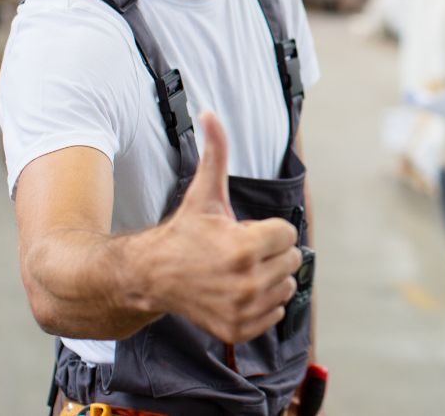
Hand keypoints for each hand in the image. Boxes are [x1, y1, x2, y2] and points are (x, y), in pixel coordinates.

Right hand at [146, 112, 301, 343]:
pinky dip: (261, 305)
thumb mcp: (204, 192)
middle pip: (291, 261)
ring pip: (285, 287)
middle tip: (238, 253)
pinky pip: (275, 314)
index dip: (266, 230)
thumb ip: (216, 152)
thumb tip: (209, 113)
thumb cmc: (185, 233)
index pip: (289, 235)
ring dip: (268, 278)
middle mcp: (248, 282)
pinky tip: (236, 293)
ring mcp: (245, 310)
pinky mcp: (240, 330)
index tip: (241, 232)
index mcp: (247, 247)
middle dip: (270, 253)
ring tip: (237, 272)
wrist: (153, 276)